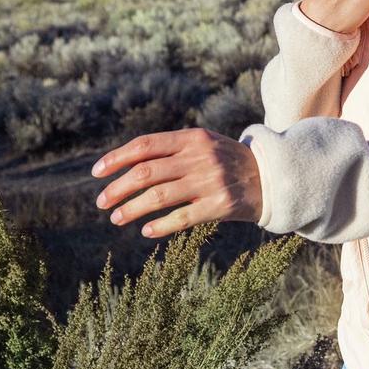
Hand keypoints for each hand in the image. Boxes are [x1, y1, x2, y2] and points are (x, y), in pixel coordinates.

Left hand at [92, 128, 261, 238]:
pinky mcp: (220, 205)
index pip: (146, 145)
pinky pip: (181, 218)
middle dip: (118, 188)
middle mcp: (201, 157)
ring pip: (159, 196)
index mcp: (194, 138)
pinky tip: (146, 230)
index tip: (97, 172)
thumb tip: (126, 165)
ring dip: (132, 209)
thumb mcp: (204, 144)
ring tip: (116, 218)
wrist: (271, 177)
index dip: (117, 158)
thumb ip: (172, 149)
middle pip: (146, 172)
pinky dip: (159, 226)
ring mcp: (211, 181)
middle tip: (101, 202)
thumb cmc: (227, 161)